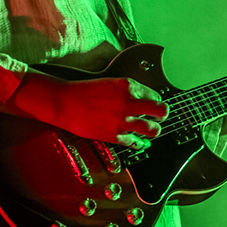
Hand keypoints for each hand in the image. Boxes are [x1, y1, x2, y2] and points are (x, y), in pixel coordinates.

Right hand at [5, 72, 167, 149]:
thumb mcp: (111, 83)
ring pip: (152, 129)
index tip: (155, 104)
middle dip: (163, 114)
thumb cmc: (84, 91)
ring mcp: (123, 120)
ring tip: (153, 129)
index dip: (156, 100)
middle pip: (161, 110)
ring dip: (154, 130)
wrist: (64, 102)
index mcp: (129, 86)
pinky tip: (140, 142)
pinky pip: (135, 142)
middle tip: (161, 116)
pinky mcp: (114, 135)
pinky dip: (139, 143)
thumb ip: (129, 90)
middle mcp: (129, 102)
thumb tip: (143, 98)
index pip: (155, 94)